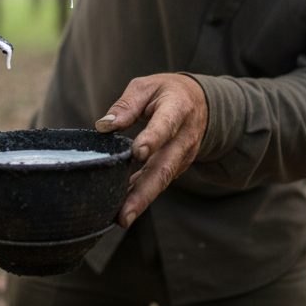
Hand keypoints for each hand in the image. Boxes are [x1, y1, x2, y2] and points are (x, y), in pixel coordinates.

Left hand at [95, 73, 207, 227]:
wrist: (202, 104)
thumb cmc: (167, 93)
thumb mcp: (147, 87)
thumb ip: (126, 105)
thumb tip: (104, 126)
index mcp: (177, 109)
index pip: (166, 125)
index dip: (153, 139)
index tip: (137, 153)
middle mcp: (183, 138)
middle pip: (164, 167)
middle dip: (145, 192)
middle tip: (125, 213)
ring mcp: (182, 157)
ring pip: (161, 180)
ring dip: (142, 200)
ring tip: (122, 218)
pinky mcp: (175, 167)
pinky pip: (157, 182)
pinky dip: (140, 196)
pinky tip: (122, 208)